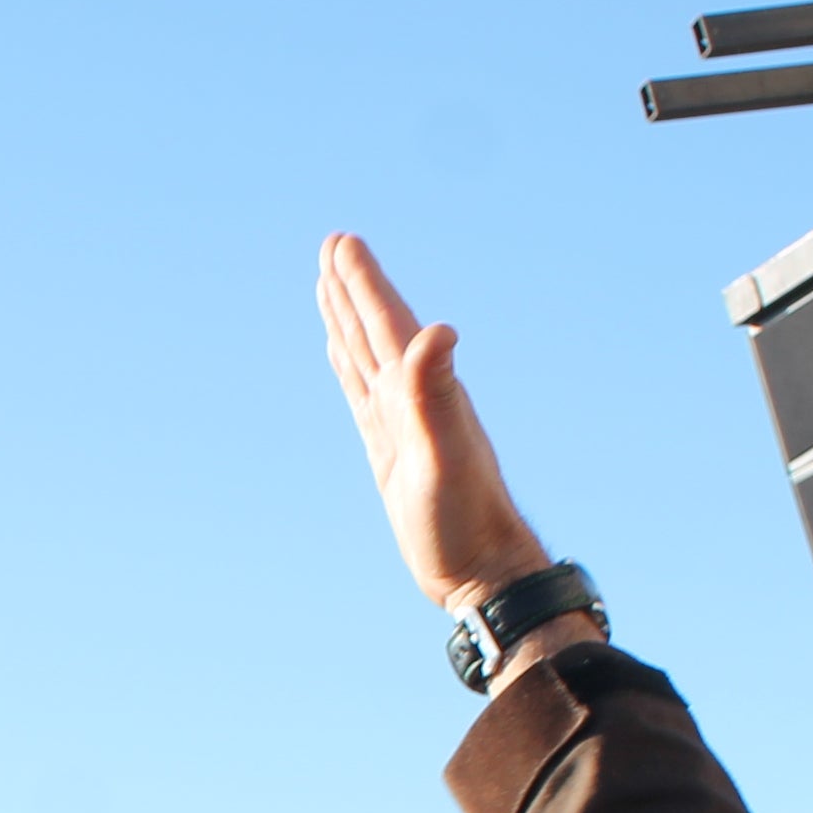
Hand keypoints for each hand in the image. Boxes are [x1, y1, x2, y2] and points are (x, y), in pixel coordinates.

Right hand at [315, 234, 556, 613]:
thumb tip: (439, 330)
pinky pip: (363, 397)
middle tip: (334, 245)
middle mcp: (413, 399)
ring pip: (365, 359)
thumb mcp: (446, 454)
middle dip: (353, 288)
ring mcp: (401, 424)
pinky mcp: (392, 452)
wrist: (483, 570)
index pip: (386, 324)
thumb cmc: (467, 519)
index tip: (341, 242)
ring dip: (347, 322)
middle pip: (373, 331)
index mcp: (422, 391)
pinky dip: (350, 370)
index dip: (363, 283)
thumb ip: (436, 393)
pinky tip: (344, 358)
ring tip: (330, 288)